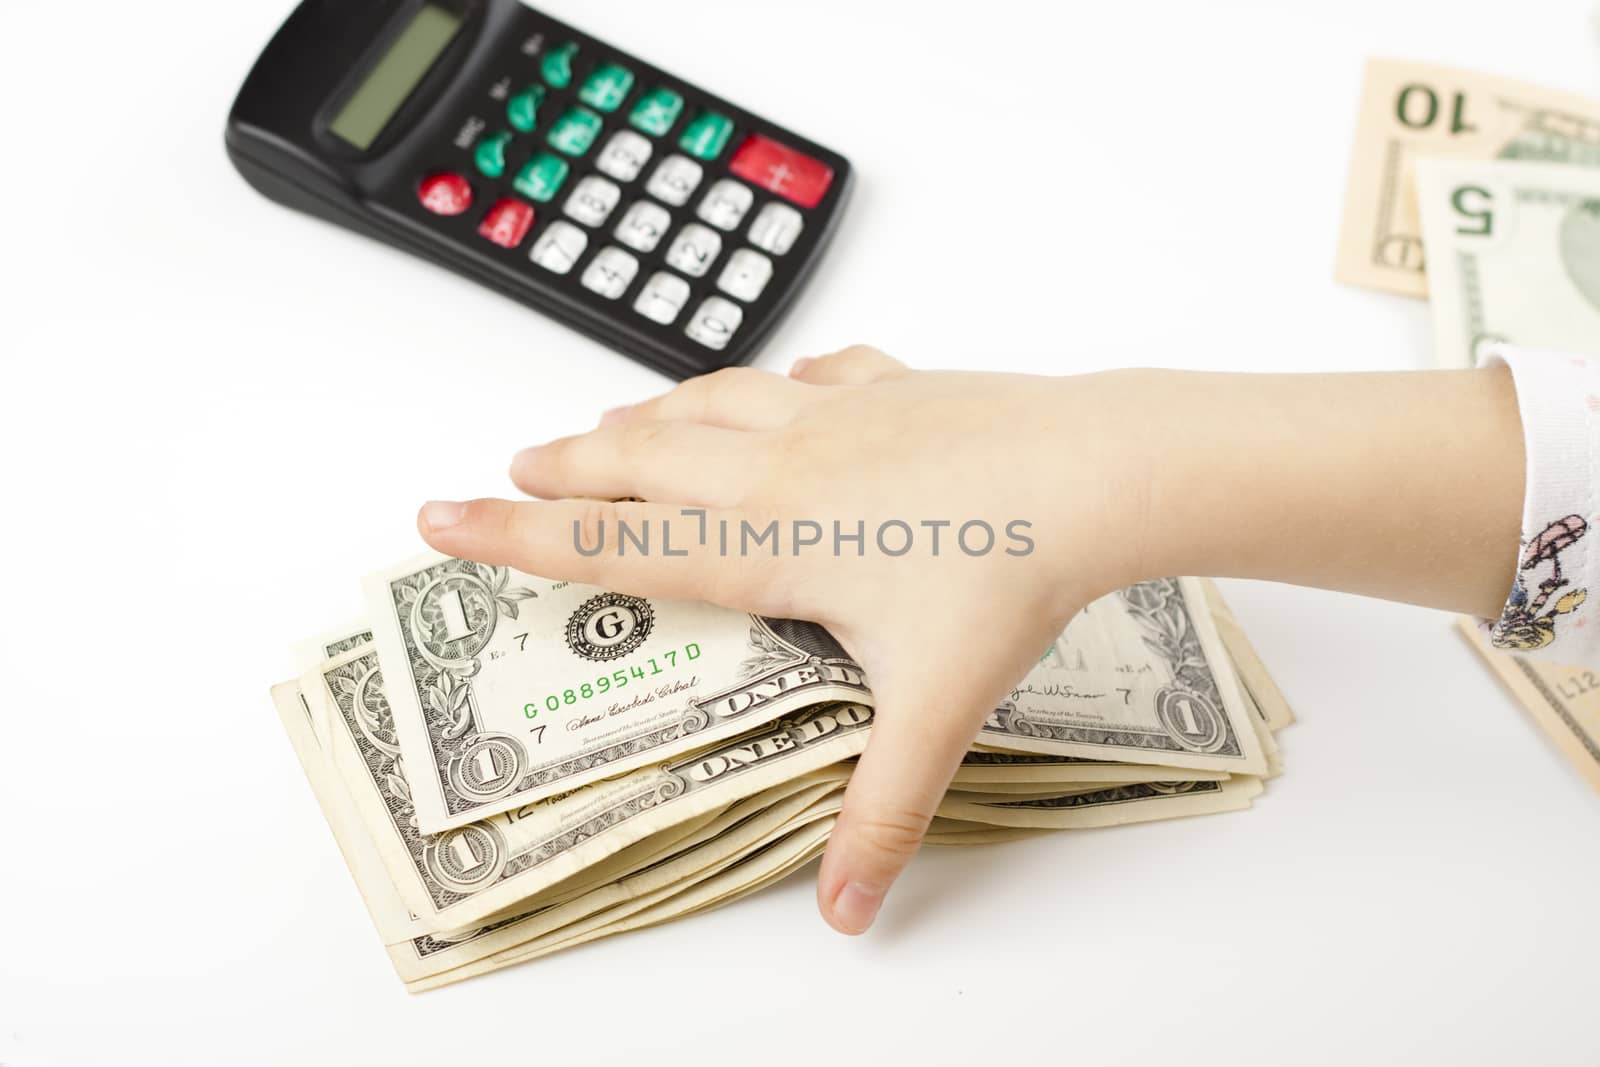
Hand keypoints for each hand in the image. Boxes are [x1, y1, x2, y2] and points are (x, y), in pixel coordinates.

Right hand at [417, 347, 1151, 932]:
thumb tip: (849, 912)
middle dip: (567, 466)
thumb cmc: (1008, 577)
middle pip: (643, 460)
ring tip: (610, 420)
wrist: (1093, 470)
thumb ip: (880, 814)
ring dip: (649, 414)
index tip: (443, 516)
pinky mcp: (893, 387)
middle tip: (514, 467)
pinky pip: (814, 372)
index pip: (614, 542)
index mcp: (768, 541)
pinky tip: (785, 379)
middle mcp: (782, 467)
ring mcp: (836, 415)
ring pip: (710, 403)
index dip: (518, 535)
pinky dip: (776, 378)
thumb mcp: (932, 709)